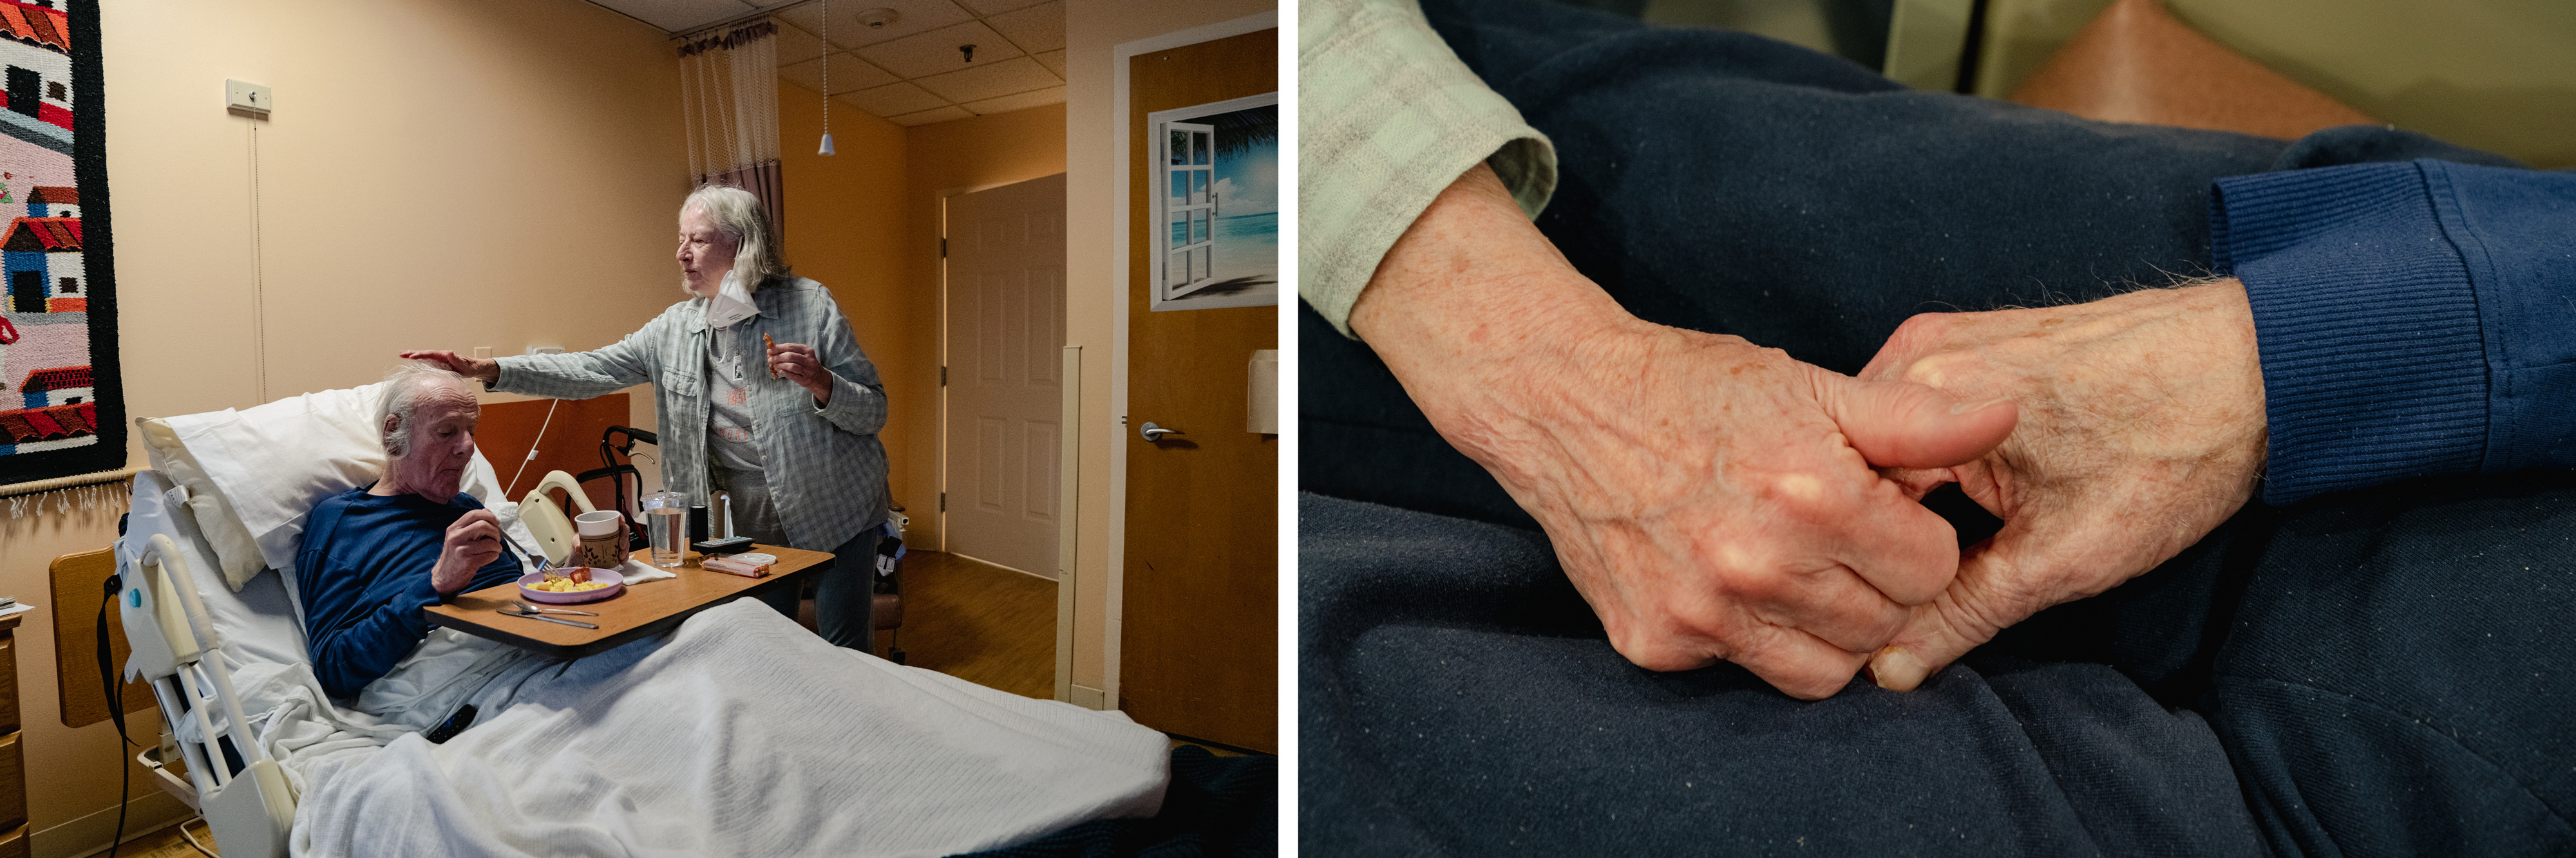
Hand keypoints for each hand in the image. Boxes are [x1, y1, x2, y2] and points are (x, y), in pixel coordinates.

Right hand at [399, 350, 499, 383]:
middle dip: (412, 353)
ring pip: (424, 356)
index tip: (411, 356)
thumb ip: (456, 359)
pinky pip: (427, 361)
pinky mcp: (439, 363)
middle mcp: (440, 356)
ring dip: (413, 355)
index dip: (420, 355)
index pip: (430, 354)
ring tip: (401, 354)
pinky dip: (418, 361)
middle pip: (424, 353)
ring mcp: (439, 359)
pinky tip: (411, 362)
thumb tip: (449, 352)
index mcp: (444, 356)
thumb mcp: (463, 364)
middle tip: (401, 353)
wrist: (473, 368)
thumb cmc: (468, 367)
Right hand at [433, 509, 503, 593]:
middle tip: (496, 539)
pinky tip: (490, 557)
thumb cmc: (456, 555)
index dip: (489, 516)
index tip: (496, 522)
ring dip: (497, 546)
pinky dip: (494, 555)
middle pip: (483, 525)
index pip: (473, 514)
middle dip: (495, 532)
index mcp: (454, 528)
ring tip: (494, 549)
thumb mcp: (460, 537)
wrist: (445, 576)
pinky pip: (490, 555)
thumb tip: (487, 511)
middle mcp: (456, 537)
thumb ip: (472, 524)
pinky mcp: (468, 562)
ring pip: (490, 542)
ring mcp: (462, 549)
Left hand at [767, 341, 832, 404]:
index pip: (790, 346)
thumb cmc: (806, 363)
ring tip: (776, 365)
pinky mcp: (805, 380)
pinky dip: (784, 373)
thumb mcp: (802, 354)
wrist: (818, 377)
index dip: (778, 348)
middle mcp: (809, 359)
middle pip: (790, 356)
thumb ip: (789, 351)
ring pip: (791, 366)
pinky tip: (780, 371)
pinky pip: (792, 375)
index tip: (770, 350)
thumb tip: (772, 350)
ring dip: (780, 365)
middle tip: (770, 359)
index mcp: (807, 350)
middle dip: (777, 357)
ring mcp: (808, 370)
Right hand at [1352, 164, 2018, 698]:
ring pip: (1823, 672)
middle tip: (1835, 540)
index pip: (1930, 570)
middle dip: (1876, 587)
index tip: (1881, 513)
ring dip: (1824, 628)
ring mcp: (1702, 613)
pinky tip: (1724, 578)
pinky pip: (1742, 669)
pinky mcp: (1656, 643)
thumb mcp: (1813, 385)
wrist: (1563, 403)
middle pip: (1883, 626)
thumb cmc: (1696, 388)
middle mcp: (1757, 565)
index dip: (1916, 539)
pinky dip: (1748, 636)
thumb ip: (1915, 418)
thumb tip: (2006, 412)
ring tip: (1794, 568)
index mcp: (1812, 495)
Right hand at [1857, 280, 2267, 689]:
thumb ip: (1965, 614)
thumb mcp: (2064, 556)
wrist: (2259, 365)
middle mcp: (1919, 355)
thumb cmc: (2174, 451)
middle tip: (1920, 584)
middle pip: (1852, 471)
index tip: (1891, 610)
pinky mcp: (1970, 338)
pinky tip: (1962, 495)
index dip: (1864, 569)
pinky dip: (1923, 462)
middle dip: (1876, 534)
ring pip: (1880, 446)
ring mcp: (1943, 338)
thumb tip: (1891, 667)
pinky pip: (1912, 416)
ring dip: (1899, 498)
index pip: (1844, 506)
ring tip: (1949, 539)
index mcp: (1929, 398)